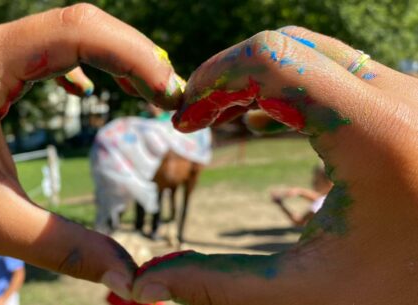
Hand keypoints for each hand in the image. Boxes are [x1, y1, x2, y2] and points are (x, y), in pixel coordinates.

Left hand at [0, 4, 183, 296]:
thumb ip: (66, 245)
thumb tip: (130, 274)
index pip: (77, 30)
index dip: (134, 55)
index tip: (167, 94)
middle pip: (78, 22)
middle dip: (131, 55)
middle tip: (168, 96)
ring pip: (62, 35)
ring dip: (109, 59)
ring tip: (144, 93)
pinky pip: (41, 54)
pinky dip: (76, 67)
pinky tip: (85, 92)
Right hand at [132, 26, 417, 303]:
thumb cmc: (403, 294)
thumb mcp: (306, 294)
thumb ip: (218, 284)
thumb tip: (147, 284)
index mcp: (376, 135)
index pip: (272, 57)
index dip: (212, 79)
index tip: (185, 120)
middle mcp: (403, 98)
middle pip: (288, 45)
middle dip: (228, 76)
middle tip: (197, 119)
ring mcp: (413, 97)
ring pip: (316, 53)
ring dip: (259, 79)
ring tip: (223, 120)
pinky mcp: (412, 106)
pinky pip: (341, 71)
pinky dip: (292, 86)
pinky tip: (267, 122)